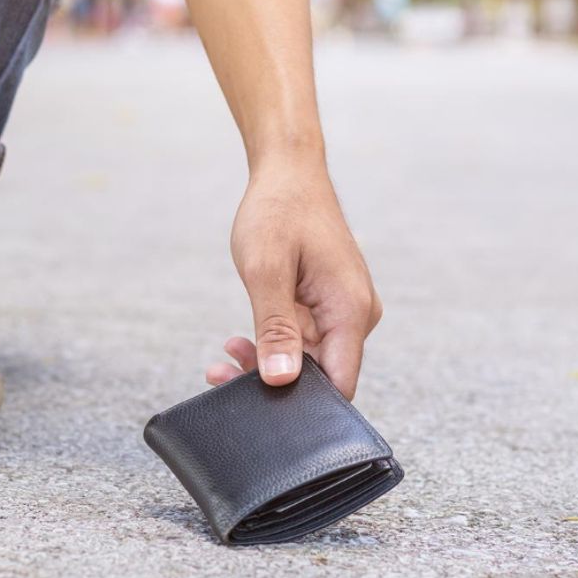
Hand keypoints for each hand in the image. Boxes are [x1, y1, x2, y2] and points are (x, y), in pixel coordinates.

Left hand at [209, 152, 381, 398]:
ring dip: (267, 363)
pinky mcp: (326, 306)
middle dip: (273, 383)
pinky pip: (303, 341)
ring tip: (226, 353)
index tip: (254, 402)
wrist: (288, 172)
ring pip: (307, 361)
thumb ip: (275, 328)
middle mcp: (355, 315)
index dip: (301, 406)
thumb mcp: (266, 269)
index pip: (339, 385)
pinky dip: (272, 344)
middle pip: (321, 376)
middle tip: (222, 374)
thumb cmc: (278, 210)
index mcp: (351, 310)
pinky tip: (240, 341)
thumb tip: (281, 380)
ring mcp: (342, 311)